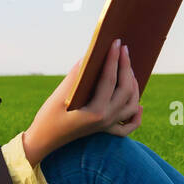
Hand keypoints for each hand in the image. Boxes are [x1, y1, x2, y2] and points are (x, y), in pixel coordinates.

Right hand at [22, 39, 141, 164]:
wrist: (44, 140)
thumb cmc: (48, 117)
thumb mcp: (59, 95)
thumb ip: (77, 75)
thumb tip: (91, 55)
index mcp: (96, 112)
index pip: (109, 79)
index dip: (113, 58)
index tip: (116, 42)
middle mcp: (106, 119)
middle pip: (126, 90)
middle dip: (126, 67)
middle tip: (123, 49)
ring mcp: (108, 126)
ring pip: (132, 105)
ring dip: (134, 86)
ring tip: (128, 68)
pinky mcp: (105, 130)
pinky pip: (128, 126)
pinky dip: (136, 115)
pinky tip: (139, 105)